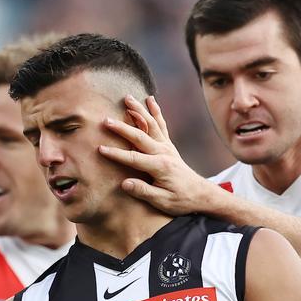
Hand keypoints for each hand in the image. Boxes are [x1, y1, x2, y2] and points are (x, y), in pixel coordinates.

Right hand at [99, 95, 219, 215]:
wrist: (200, 195)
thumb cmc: (181, 200)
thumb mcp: (162, 202)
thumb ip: (143, 192)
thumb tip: (124, 183)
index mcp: (160, 167)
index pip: (134, 158)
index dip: (116, 154)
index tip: (100, 149)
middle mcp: (163, 153)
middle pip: (140, 136)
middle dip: (122, 128)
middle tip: (106, 120)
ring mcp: (167, 147)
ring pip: (151, 124)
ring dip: (139, 111)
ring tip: (127, 98)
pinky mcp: (169, 146)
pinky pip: (161, 125)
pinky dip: (156, 112)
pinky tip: (150, 100)